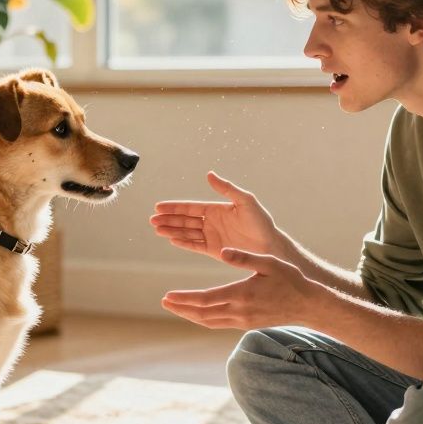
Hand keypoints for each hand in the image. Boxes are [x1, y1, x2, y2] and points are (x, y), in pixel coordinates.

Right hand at [150, 172, 283, 263]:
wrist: (270, 246)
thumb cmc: (261, 222)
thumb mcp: (245, 201)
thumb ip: (227, 188)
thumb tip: (210, 174)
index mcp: (216, 208)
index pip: (191, 207)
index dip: (174, 207)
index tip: (158, 206)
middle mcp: (211, 221)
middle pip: (185, 220)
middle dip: (168, 219)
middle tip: (152, 220)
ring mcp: (212, 236)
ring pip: (187, 232)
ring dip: (172, 230)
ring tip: (157, 229)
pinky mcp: (214, 250)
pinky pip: (195, 245)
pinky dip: (183, 243)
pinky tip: (172, 240)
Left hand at [161, 248, 320, 329]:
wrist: (308, 305)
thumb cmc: (290, 280)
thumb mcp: (268, 263)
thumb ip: (244, 257)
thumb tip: (223, 250)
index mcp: (242, 293)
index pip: (205, 299)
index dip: (184, 299)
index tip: (168, 296)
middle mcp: (239, 311)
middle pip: (202, 313)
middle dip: (181, 308)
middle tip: (164, 302)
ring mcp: (243, 320)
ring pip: (209, 321)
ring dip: (190, 315)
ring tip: (175, 307)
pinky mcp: (246, 324)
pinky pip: (219, 324)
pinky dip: (204, 319)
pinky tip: (197, 313)